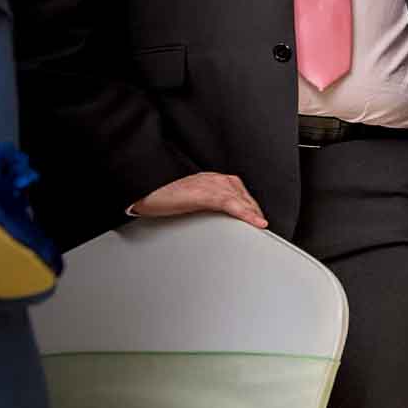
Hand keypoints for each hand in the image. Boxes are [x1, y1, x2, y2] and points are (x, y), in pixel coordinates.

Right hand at [131, 172, 266, 228]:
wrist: (143, 189)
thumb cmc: (161, 195)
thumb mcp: (190, 200)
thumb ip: (207, 206)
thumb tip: (219, 221)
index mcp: (213, 180)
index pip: (241, 194)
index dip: (252, 209)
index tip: (260, 221)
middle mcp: (215, 179)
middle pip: (245, 197)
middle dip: (255, 212)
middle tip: (264, 229)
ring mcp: (211, 184)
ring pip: (241, 200)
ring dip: (253, 214)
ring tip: (262, 227)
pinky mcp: (204, 193)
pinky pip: (231, 204)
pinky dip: (246, 214)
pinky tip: (256, 222)